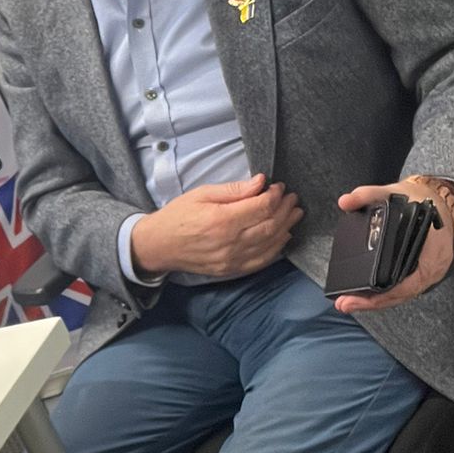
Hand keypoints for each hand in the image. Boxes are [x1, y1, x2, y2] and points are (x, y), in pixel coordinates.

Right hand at [129, 174, 301, 279]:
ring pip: (270, 244)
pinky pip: (261, 261)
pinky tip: (283, 236)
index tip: (279, 187)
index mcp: (222, 220)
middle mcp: (230, 242)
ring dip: (286, 227)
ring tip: (294, 214)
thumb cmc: (178, 216)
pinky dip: (276, 248)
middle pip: (270, 225)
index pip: (261, 207)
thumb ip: (233, 190)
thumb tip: (260, 182)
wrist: (159, 246)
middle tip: (293, 199)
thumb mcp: (202, 194)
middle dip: (286, 210)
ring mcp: (232, 259)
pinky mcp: (231, 270)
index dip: (275, 195)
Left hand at [331, 180, 453, 313]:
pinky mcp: (424, 273)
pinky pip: (406, 289)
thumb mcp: (394, 192)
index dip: (385, 294)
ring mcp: (431, 272)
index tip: (361, 297)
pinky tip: (368, 297)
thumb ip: (368, 195)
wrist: (443, 201)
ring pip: (403, 294)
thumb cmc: (421, 200)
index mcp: (431, 250)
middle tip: (346, 304)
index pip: (409, 282)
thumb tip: (345, 201)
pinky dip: (388, 294)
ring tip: (351, 303)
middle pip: (402, 293)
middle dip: (374, 302)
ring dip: (378, 301)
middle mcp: (434, 266)